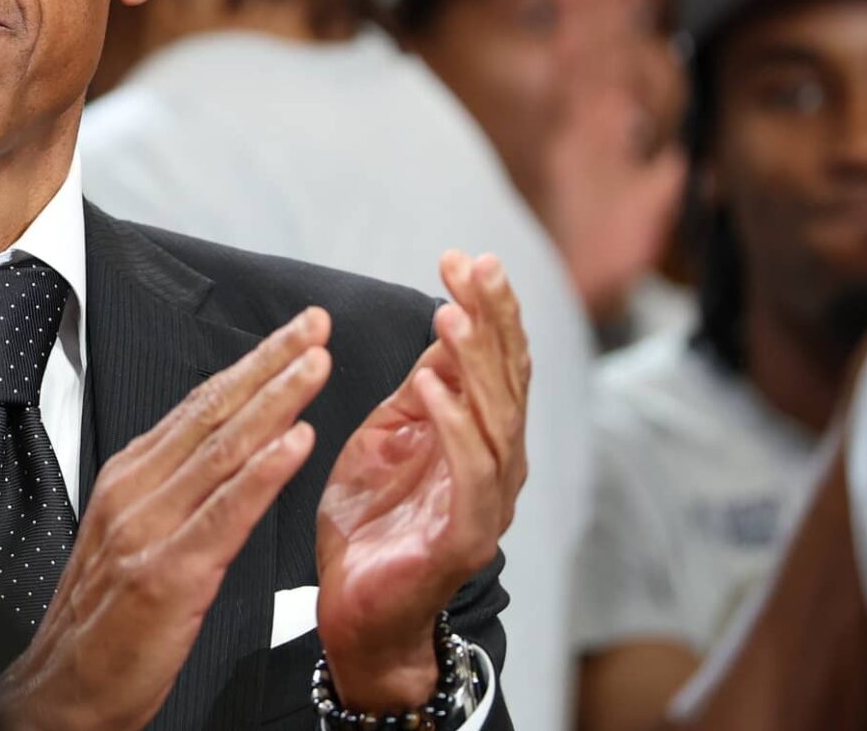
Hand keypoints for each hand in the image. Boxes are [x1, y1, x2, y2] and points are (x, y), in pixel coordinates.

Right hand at [0, 308, 332, 730]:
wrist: (60, 693)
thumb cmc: (102, 626)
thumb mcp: (131, 538)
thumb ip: (171, 492)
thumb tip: (217, 450)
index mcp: (129, 480)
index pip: (199, 407)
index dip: (250, 365)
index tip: (292, 334)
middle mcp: (136, 493)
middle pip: (213, 413)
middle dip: (269, 364)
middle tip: (315, 325)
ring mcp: (149, 530)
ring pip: (223, 451)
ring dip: (275, 401)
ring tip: (316, 365)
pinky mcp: (168, 575)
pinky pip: (223, 514)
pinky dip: (261, 475)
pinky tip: (294, 443)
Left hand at [314, 251, 530, 710]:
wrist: (357, 610)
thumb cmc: (372, 523)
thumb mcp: (388, 436)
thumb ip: (421, 389)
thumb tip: (447, 326)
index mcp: (480, 436)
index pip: (497, 359)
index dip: (487, 306)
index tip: (462, 257)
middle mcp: (498, 463)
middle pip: (508, 378)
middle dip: (493, 317)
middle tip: (473, 266)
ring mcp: (488, 500)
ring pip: (497, 418)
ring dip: (474, 362)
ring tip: (449, 314)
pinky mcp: (465, 537)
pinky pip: (469, 473)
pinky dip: (452, 425)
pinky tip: (430, 385)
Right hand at [540, 0, 687, 321]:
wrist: (578, 290)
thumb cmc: (602, 262)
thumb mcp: (643, 220)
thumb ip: (658, 186)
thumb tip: (676, 161)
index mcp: (604, 137)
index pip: (613, 67)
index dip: (615, 25)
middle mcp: (590, 125)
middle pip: (596, 47)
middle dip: (597, 0)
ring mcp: (579, 128)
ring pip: (586, 52)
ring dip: (588, 6)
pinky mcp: (572, 139)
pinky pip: (576, 81)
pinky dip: (575, 40)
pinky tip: (575, 9)